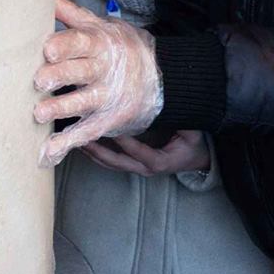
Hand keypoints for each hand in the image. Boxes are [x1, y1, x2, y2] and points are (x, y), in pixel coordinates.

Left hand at [33, 0, 163, 167]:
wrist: (164, 78)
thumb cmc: (124, 49)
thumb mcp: (102, 26)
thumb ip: (70, 13)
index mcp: (101, 44)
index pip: (80, 42)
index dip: (64, 46)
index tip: (48, 50)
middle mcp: (104, 70)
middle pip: (79, 72)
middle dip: (59, 76)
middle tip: (39, 81)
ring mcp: (108, 97)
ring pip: (82, 103)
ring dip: (61, 109)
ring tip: (39, 113)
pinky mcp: (109, 120)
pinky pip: (87, 133)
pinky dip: (68, 143)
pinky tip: (49, 152)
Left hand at [79, 130, 209, 177]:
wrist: (196, 161)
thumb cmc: (194, 146)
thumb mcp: (194, 134)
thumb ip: (183, 122)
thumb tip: (167, 105)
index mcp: (159, 162)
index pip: (136, 150)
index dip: (122, 139)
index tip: (109, 125)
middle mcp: (145, 168)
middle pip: (116, 161)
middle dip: (97, 149)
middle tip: (81, 137)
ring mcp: (138, 169)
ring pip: (110, 163)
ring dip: (93, 152)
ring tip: (77, 139)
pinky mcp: (133, 166)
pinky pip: (112, 162)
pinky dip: (98, 153)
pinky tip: (86, 143)